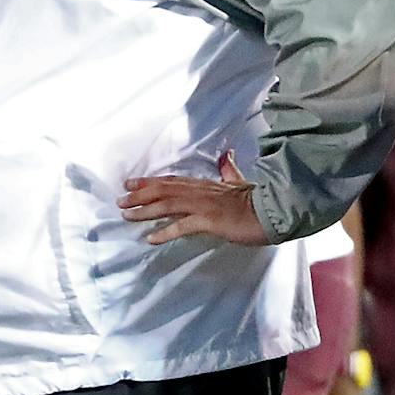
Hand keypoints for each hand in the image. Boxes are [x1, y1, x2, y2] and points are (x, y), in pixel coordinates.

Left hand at [119, 150, 269, 244]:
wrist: (275, 212)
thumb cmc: (256, 200)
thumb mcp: (238, 182)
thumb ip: (228, 171)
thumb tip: (225, 156)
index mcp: (204, 184)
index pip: (170, 181)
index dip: (148, 182)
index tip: (129, 184)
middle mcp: (200, 192)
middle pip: (163, 190)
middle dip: (139, 195)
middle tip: (120, 201)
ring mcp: (204, 205)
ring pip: (167, 205)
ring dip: (145, 210)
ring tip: (127, 216)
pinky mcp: (211, 221)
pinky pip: (183, 226)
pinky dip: (165, 231)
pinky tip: (151, 238)